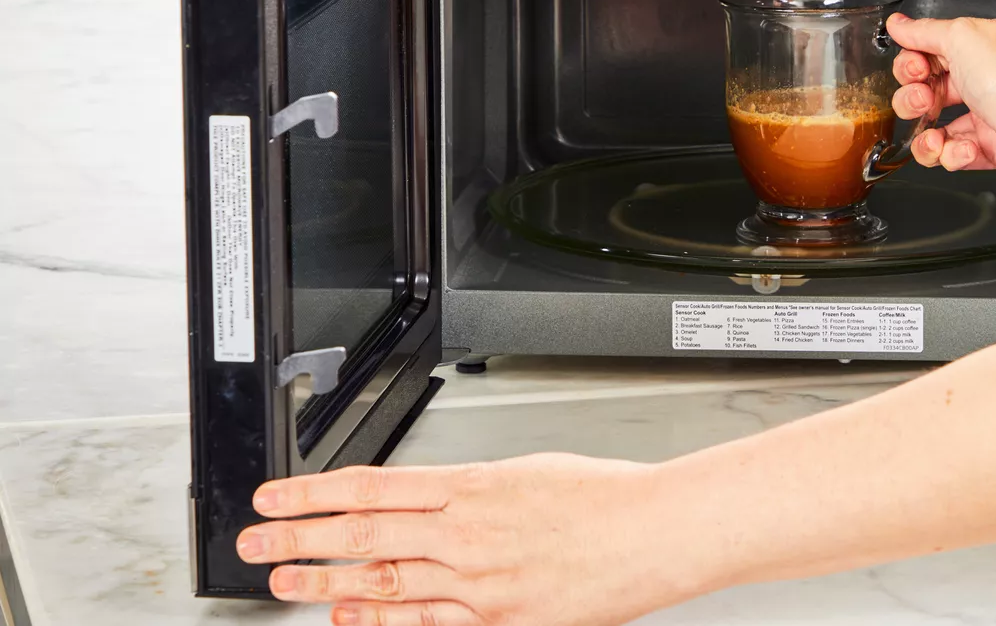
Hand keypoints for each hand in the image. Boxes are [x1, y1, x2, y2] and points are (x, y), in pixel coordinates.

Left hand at [236, 455, 694, 625]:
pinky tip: (350, 620)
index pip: (372, 486)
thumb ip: (470, 490)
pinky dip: (383, 622)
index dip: (314, 491)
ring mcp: (480, 580)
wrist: (656, 531)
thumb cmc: (605, 496)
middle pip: (363, 534)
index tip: (275, 494)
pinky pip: (428, 623)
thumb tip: (424, 501)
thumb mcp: (527, 471)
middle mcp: (467, 532)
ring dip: (325, 583)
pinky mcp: (501, 618)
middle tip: (253, 541)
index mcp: (473, 484)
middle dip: (299, 537)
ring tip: (283, 580)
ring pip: (384, 582)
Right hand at [886, 13, 995, 182]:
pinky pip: (955, 159)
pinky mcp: (991, 151)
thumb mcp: (960, 36)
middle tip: (923, 101)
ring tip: (934, 139)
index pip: (924, 59)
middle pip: (922, 97)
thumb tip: (899, 24)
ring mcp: (983, 119)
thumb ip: (924, 31)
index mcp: (970, 54)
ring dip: (925, 140)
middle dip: (910, 102)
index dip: (910, 68)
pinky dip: (953, 157)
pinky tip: (965, 149)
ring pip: (933, 134)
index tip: (915, 70)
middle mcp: (977, 84)